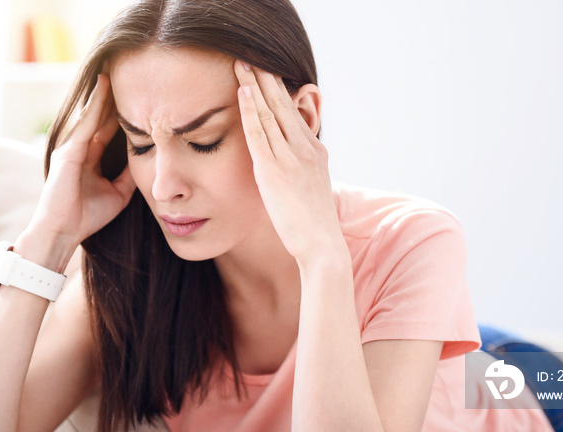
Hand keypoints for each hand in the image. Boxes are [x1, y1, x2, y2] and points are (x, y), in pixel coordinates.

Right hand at [29, 74, 135, 253]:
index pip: (109, 128)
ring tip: (116, 70)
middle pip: (101, 116)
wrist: (64, 231)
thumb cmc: (87, 216)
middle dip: (113, 97)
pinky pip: (86, 122)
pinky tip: (104, 87)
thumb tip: (149, 162)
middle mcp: (80, 147)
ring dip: (104, 93)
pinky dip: (95, 104)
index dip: (122, 112)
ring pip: (92, 114)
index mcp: (90, 157)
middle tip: (129, 74)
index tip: (139, 96)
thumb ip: (130, 176)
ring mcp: (72, 146)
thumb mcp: (118, 192)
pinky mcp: (68, 150)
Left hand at [234, 61, 345, 262]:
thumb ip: (302, 170)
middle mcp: (305, 148)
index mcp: (315, 151)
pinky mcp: (275, 170)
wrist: (322, 244)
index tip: (265, 75)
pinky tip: (242, 93)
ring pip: (270, 113)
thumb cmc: (313, 223)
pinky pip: (260, 134)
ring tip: (241, 64)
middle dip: (266, 79)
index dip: (278, 92)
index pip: (293, 115)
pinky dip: (251, 111)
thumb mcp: (313, 188)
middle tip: (251, 56)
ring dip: (254, 86)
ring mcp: (291, 158)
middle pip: (282, 105)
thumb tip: (291, 166)